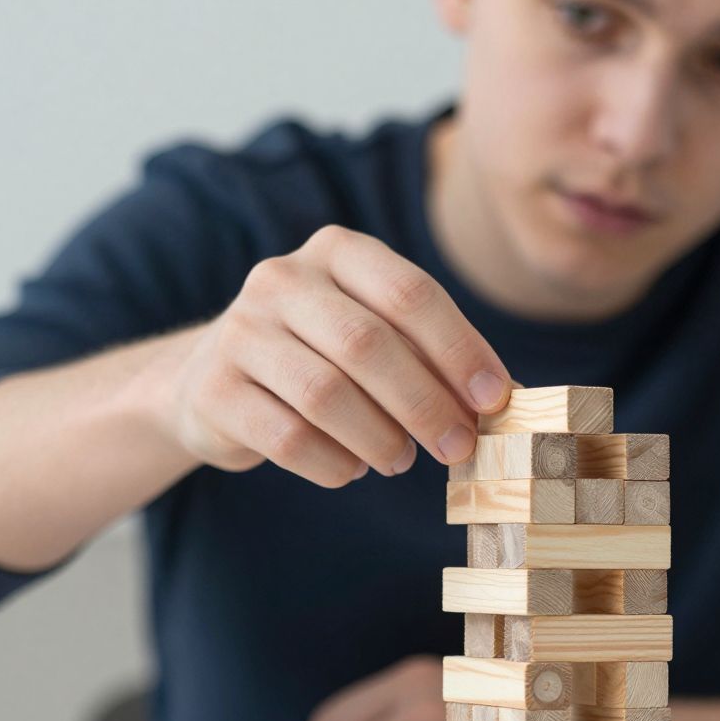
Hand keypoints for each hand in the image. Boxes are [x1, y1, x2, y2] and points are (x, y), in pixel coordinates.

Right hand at [163, 224, 510, 485]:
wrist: (212, 377)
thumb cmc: (321, 356)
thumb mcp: (377, 336)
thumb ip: (433, 358)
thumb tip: (508, 399)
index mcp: (336, 251)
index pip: (411, 293)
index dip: (460, 350)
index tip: (495, 401)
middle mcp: (282, 279)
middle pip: (368, 344)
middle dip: (425, 403)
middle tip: (458, 448)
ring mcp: (240, 331)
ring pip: (326, 393)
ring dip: (380, 438)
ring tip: (400, 460)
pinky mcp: (213, 390)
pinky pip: (288, 437)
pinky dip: (333, 463)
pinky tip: (350, 469)